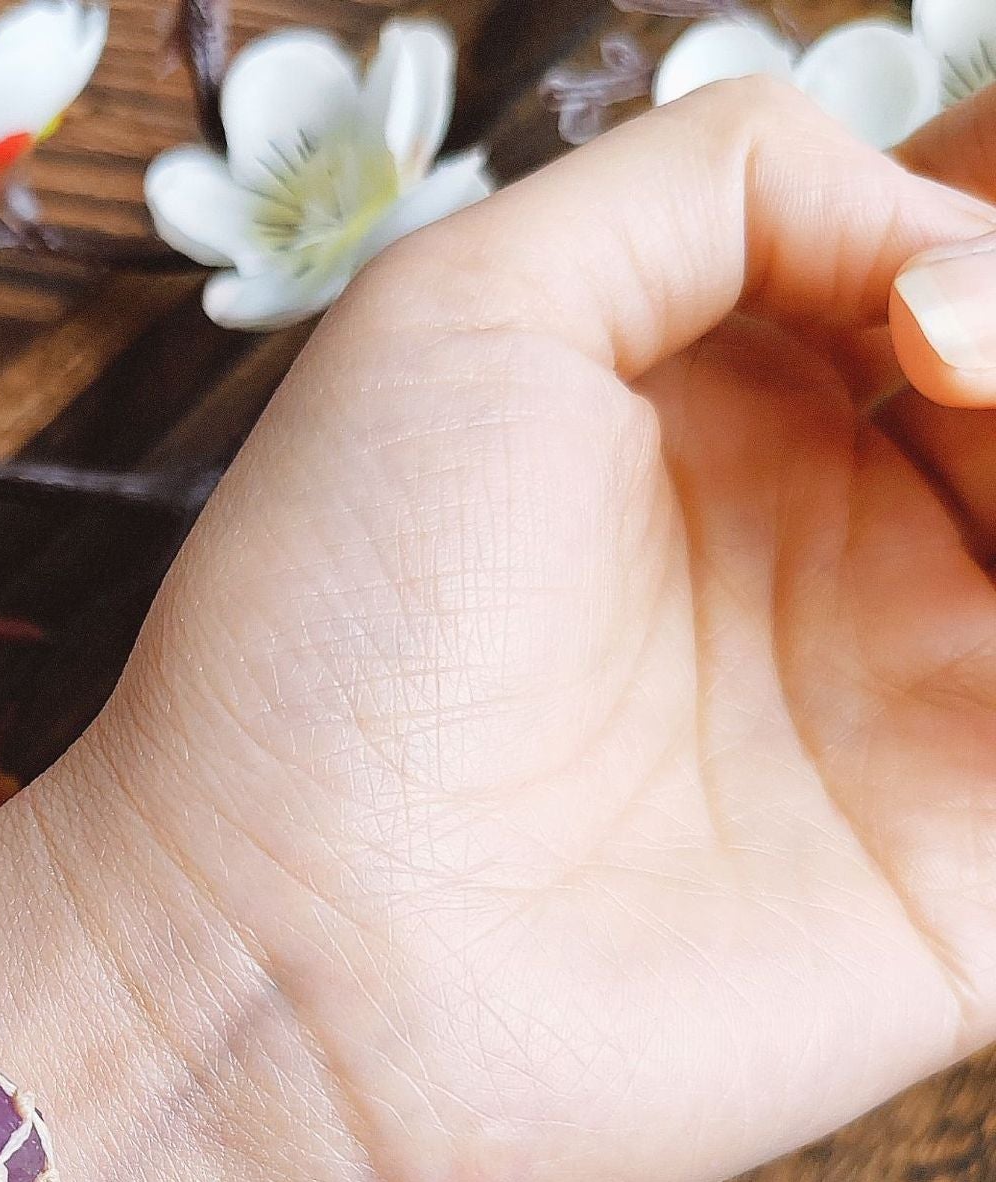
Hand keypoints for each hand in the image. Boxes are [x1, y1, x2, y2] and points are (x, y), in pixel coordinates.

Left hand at [0, 80, 995, 1181]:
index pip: (947, 268)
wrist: (290, 954)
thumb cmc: (327, 642)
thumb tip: (940, 237)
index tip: (926, 294)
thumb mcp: (458, 314)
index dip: (977, 232)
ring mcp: (910, 717)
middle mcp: (833, 552)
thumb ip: (711, 191)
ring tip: (963, 442)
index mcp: (723, 413)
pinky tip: (987, 600)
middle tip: (952, 367)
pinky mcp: (972, 882)